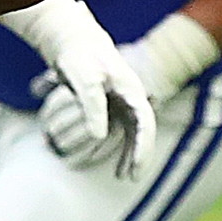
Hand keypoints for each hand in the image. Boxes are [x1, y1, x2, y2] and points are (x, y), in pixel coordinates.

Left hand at [34, 46, 154, 176]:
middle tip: (131, 178)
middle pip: (144, 130)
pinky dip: (120, 146)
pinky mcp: (115, 106)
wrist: (76, 43)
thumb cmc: (79, 58)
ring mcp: (124, 102)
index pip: (145, 122)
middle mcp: (132, 96)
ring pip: (134, 133)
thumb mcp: (84, 80)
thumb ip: (92, 106)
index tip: (136, 167)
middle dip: (140, 155)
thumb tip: (98, 136)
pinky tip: (115, 163)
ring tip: (122, 176)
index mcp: (130, 89)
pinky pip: (122, 130)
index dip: (143, 146)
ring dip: (130, 154)